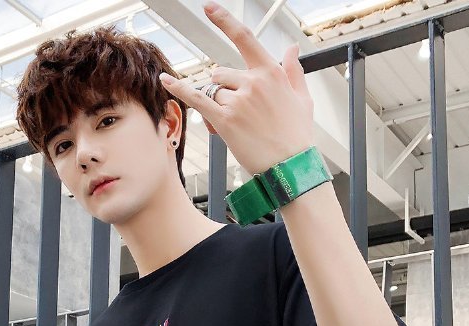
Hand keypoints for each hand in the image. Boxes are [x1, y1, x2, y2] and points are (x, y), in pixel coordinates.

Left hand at [159, 1, 313, 176]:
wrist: (290, 167)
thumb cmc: (297, 137)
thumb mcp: (302, 99)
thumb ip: (293, 71)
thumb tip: (292, 50)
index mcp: (271, 73)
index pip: (244, 39)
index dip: (225, 21)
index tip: (209, 8)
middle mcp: (253, 82)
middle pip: (222, 74)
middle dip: (223, 91)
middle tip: (240, 116)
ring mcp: (237, 101)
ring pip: (213, 91)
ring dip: (217, 105)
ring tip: (237, 126)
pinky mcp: (225, 120)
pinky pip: (197, 99)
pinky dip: (179, 89)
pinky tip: (166, 81)